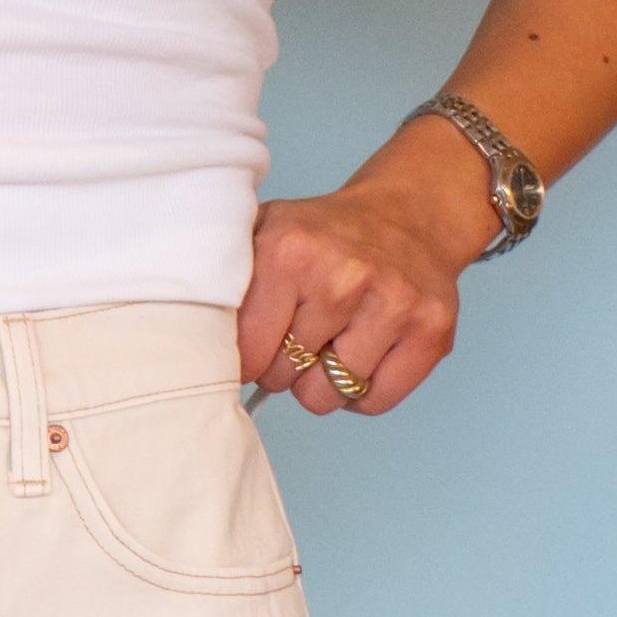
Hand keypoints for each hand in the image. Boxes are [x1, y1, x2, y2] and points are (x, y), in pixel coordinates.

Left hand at [236, 123, 484, 418]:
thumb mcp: (265, 233)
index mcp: (289, 251)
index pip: (245, 353)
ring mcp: (392, 304)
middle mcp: (342, 275)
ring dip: (323, 382)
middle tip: (303, 332)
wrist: (410, 215)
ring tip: (333, 343)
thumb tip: (185, 342)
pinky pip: (374, 401)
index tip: (258, 341)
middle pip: (283, 377)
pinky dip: (363, 392)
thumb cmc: (326, 236)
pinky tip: (365, 353)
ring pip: (328, 395)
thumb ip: (223, 280)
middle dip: (285, 365)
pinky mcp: (431, 331)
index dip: (246, 357)